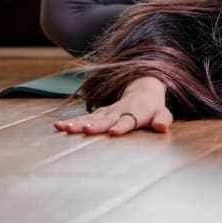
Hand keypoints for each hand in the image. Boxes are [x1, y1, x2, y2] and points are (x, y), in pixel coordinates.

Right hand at [54, 76, 172, 135]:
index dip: (122, 126)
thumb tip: (162, 127)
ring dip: (77, 123)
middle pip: (105, 119)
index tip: (114, 132)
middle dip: (95, 125)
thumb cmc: (153, 108)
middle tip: (85, 130)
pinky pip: (83, 118)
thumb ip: (163, 119)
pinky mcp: (98, 114)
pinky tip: (58, 127)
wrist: (142, 90)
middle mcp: (118, 111)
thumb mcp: (162, 113)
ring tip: (64, 128)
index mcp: (135, 113)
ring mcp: (106, 112)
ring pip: (90, 118)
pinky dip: (71, 122)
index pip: (128, 120)